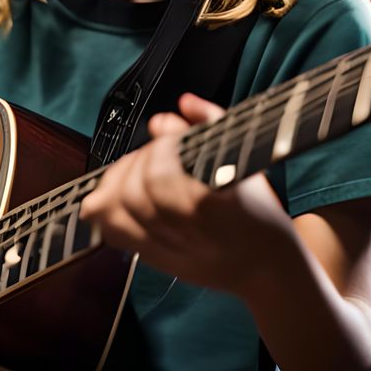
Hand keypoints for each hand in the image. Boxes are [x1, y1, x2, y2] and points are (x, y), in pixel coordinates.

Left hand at [80, 92, 297, 298]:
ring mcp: (168, 246)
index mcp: (212, 201)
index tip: (170, 141)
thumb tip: (184, 104)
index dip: (159, 149)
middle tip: (150, 155)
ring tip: (132, 173)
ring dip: (116, 183)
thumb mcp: (245, 159)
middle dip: (135, 164)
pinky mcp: (155, 258)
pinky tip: (113, 198)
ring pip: (115, 212)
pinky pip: (114, 233)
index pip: (160, 173)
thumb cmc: (259, 212)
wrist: (267, 267)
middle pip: (134, 191)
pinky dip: (104, 212)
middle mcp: (186, 228)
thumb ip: (212, 124)